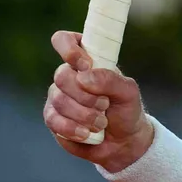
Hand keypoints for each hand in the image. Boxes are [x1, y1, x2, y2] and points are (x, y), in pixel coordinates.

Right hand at [44, 31, 153, 173]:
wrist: (123, 141)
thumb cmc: (126, 109)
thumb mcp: (128, 91)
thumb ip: (110, 79)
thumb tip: (84, 76)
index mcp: (88, 60)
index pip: (65, 40)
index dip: (69, 49)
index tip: (85, 64)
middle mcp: (70, 75)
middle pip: (61, 75)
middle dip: (85, 94)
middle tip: (105, 104)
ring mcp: (58, 96)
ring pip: (58, 99)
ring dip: (83, 114)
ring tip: (101, 122)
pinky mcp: (53, 118)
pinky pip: (53, 120)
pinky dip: (73, 128)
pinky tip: (88, 134)